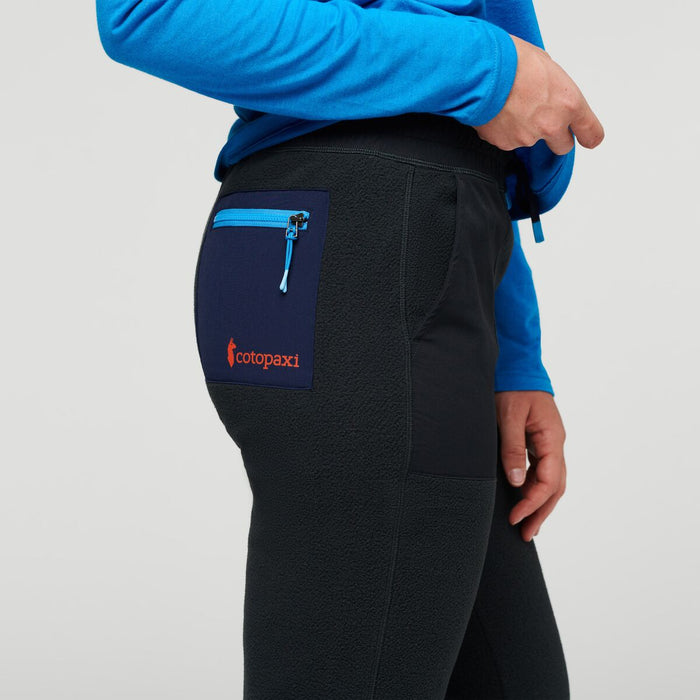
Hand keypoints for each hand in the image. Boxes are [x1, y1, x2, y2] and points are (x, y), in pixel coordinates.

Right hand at [474, 34, 603, 154]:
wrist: (482, 71)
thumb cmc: (513, 60)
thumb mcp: (547, 65)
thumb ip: (554, 88)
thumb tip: (548, 93)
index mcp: (568, 103)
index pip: (590, 132)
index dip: (589, 136)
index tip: (588, 138)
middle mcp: (550, 125)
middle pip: (562, 146)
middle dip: (555, 136)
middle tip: (542, 119)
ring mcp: (527, 138)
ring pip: (530, 140)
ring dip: (523, 127)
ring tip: (509, 104)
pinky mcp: (505, 144)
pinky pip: (508, 140)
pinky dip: (503, 129)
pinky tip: (497, 111)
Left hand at [495, 390, 566, 541]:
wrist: (517, 365)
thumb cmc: (512, 387)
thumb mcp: (508, 416)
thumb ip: (512, 448)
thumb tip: (515, 482)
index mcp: (552, 439)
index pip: (549, 481)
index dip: (533, 503)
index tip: (516, 518)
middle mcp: (555, 444)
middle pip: (555, 486)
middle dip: (541, 512)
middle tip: (526, 535)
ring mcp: (549, 443)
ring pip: (550, 481)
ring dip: (539, 503)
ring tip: (525, 525)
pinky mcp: (539, 441)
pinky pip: (541, 471)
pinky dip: (533, 488)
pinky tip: (522, 499)